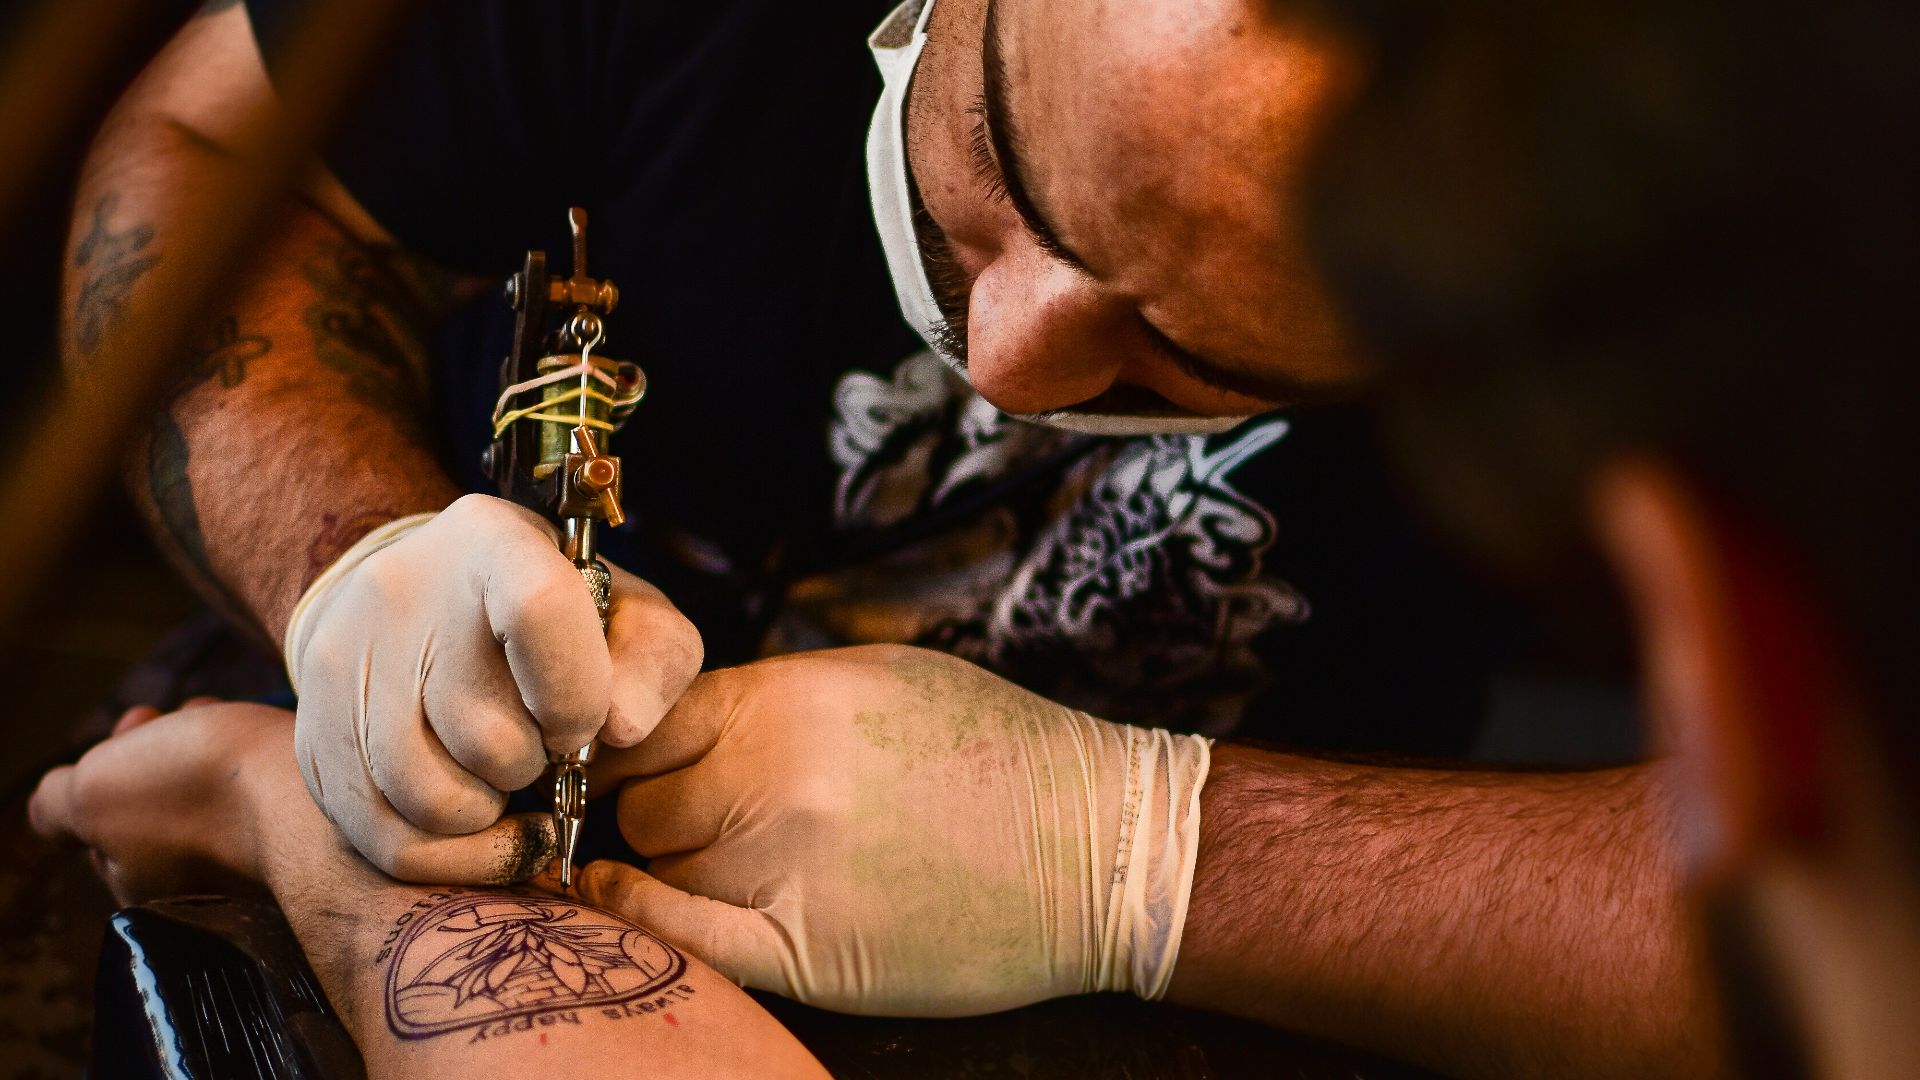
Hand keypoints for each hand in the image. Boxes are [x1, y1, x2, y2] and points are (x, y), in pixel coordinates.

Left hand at [30, 700, 304, 902]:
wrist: (304, 791)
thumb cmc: (194, 792)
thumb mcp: (91, 793)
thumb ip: (55, 801)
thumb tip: (48, 806)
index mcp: (141, 885)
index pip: (106, 821)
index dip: (113, 762)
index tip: (137, 723)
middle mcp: (197, 884)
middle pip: (159, 803)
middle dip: (160, 751)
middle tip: (177, 718)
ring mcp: (254, 863)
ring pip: (210, 792)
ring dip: (205, 747)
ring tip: (219, 718)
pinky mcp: (301, 838)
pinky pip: (261, 791)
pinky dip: (252, 758)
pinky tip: (259, 738)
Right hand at [285, 494, 701, 882]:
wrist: (426, 600)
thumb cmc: (553, 622)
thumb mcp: (626, 614)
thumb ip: (652, 660)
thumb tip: (620, 726)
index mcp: (493, 543)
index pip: (538, 611)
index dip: (576, 694)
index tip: (582, 721)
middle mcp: (401, 592)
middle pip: (486, 734)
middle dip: (535, 762)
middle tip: (538, 740)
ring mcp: (343, 664)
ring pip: (432, 799)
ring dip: (489, 809)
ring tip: (499, 770)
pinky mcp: (313, 734)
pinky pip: (390, 840)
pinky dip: (451, 853)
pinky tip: (476, 818)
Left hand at [577, 645, 1210, 1016]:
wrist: (1098, 851)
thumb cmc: (999, 754)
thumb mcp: (881, 678)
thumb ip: (773, 695)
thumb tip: (683, 719)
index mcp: (790, 701)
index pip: (647, 721)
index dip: (633, 745)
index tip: (636, 762)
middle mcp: (773, 779)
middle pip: (645, 804)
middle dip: (662, 812)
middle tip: (710, 819)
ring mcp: (784, 869)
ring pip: (661, 868)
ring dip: (678, 866)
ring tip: (740, 862)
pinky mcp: (804, 953)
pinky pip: (679, 937)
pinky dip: (642, 918)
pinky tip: (623, 902)